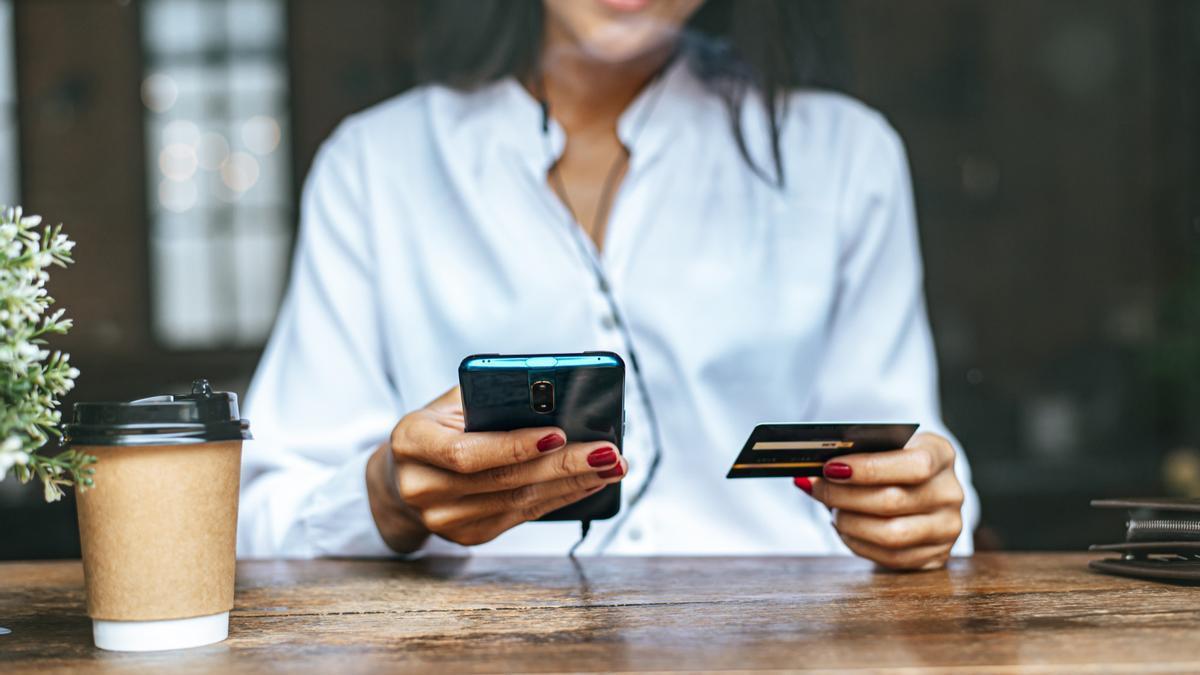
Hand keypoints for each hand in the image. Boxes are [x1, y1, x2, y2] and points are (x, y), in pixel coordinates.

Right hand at [366, 387, 626, 552]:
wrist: (404, 475)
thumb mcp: (451, 402)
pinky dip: (560, 499)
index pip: (465, 451)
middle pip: (503, 480)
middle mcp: (421, 486)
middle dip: (563, 466)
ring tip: (611, 466)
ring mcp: (442, 519)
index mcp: (411, 441)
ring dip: (572, 484)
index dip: (513, 446)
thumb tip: (555, 394)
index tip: (559, 433)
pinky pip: (522, 517)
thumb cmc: (439, 425)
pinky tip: (589, 483)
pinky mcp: (467, 536)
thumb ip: (490, 396)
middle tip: (607, 452)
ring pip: (519, 502)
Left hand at [794, 432, 964, 569]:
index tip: (831, 467)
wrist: (921, 487)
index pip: (913, 465)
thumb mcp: (883, 447)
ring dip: (849, 522)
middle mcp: (950, 492)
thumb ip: (854, 456)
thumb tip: (808, 476)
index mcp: (941, 454)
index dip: (868, 468)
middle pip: (893, 501)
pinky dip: (858, 543)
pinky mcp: (936, 555)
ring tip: (831, 509)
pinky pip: (891, 557)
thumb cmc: (893, 462)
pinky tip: (843, 528)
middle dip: (845, 496)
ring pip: (891, 534)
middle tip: (817, 488)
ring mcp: (947, 527)